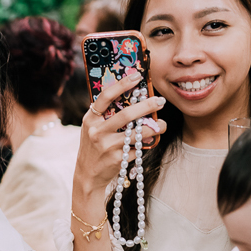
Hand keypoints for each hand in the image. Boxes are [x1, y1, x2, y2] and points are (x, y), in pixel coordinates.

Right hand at [75, 72, 165, 196]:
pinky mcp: (118, 159)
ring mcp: (107, 146)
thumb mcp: (92, 128)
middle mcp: (97, 131)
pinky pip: (138, 148)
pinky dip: (146, 144)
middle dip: (147, 105)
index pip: (106, 97)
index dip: (122, 85)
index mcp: (90, 119)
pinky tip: (149, 142)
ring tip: (163, 125)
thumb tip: (133, 97)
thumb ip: (106, 114)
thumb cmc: (94, 146)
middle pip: (127, 114)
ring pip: (138, 133)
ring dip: (155, 128)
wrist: (88, 175)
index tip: (137, 76)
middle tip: (160, 100)